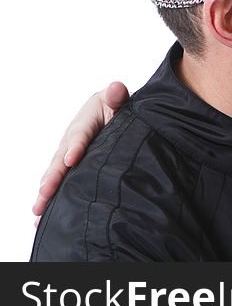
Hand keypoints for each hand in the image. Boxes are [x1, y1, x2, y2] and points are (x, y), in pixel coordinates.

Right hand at [32, 81, 129, 219]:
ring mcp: (68, 154)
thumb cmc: (116, 105)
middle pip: (60, 159)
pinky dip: (50, 197)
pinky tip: (42, 217)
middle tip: (45, 194)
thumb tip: (116, 88)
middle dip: (52, 177)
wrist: (114, 111)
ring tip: (38, 211)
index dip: (75, 146)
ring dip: (46, 192)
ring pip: (55, 173)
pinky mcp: (70, 167)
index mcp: (84, 121)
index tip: (72, 160)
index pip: (80, 134)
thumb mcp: (118, 98)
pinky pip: (59, 181)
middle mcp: (71, 139)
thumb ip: (117, 96)